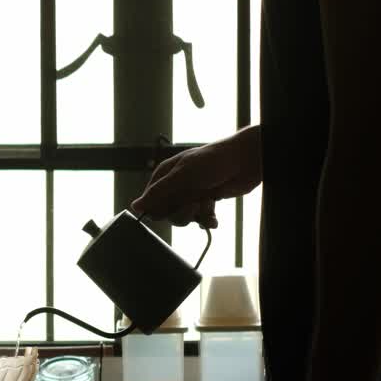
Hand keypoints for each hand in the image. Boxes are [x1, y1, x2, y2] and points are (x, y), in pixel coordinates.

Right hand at [131, 125, 261, 227]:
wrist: (245, 161)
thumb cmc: (213, 161)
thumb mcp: (182, 175)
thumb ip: (159, 192)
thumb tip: (135, 206)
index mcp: (166, 175)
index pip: (150, 201)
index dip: (158, 209)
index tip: (169, 209)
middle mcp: (177, 186)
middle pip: (166, 212)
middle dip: (181, 212)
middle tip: (193, 205)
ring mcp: (191, 194)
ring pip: (184, 217)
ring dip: (197, 214)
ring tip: (208, 203)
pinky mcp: (206, 202)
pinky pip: (201, 219)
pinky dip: (208, 220)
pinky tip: (214, 217)